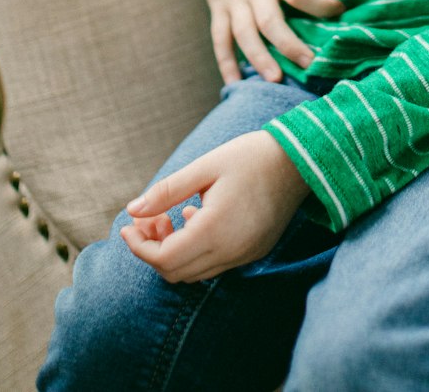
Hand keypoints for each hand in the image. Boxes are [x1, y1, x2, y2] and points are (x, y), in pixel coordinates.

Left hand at [120, 131, 310, 282]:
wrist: (299, 159)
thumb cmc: (250, 156)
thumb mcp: (204, 166)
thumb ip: (166, 191)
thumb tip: (132, 209)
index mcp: (215, 230)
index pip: (164, 259)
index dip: (139, 246)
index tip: (128, 225)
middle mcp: (231, 251)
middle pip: (175, 272)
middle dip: (153, 248)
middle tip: (148, 217)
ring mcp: (244, 255)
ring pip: (194, 272)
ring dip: (173, 251)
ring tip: (170, 215)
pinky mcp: (254, 252)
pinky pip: (214, 264)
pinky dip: (195, 250)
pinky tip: (196, 216)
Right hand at [164, 0, 344, 84]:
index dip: (320, 4)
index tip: (340, 9)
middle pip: (270, 21)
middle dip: (291, 46)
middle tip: (312, 65)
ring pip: (243, 34)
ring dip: (259, 58)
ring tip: (276, 81)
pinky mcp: (216, 5)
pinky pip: (219, 38)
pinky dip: (226, 62)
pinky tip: (234, 84)